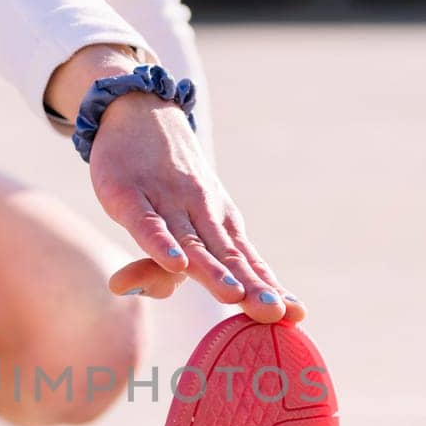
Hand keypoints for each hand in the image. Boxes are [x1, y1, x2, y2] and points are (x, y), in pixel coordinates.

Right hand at [45, 45, 302, 323]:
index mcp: (219, 221)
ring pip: (193, 242)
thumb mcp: (176, 219)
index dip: (269, 287)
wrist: (139, 111)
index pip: (248, 260)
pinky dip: (162, 244)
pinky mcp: (129, 196)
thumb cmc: (164, 176)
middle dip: (252, 286)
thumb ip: (167, 267)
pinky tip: (177, 264)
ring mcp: (167, 202)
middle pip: (228, 256)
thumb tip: (166, 291)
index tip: (297, 314)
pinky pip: (148, 224)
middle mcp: (201, 213)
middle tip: (275, 313)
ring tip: (234, 297)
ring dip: (213, 270)